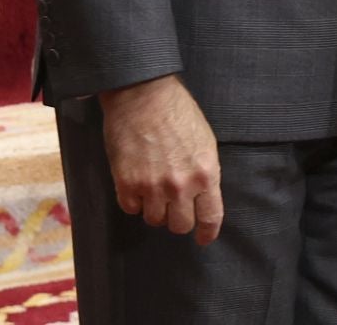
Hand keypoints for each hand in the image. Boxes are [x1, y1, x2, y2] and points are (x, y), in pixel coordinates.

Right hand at [98, 74, 222, 244]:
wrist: (144, 97)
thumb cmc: (178, 113)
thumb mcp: (205, 142)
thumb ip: (204, 171)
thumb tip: (202, 194)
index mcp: (206, 173)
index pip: (210, 216)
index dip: (207, 232)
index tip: (204, 238)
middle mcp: (181, 186)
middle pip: (180, 225)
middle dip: (178, 219)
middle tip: (174, 208)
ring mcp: (152, 187)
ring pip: (154, 220)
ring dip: (154, 210)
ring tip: (154, 192)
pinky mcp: (126, 184)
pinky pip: (131, 209)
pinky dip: (134, 202)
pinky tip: (136, 186)